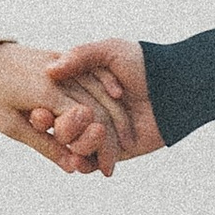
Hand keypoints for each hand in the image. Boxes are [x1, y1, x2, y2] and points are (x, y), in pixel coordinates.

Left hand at [0, 39, 122, 173]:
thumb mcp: (10, 125)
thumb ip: (44, 144)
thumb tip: (72, 167)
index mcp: (47, 92)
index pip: (87, 122)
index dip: (100, 148)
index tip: (105, 170)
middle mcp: (60, 75)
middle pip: (98, 107)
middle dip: (112, 138)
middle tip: (114, 165)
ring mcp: (63, 62)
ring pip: (100, 89)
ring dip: (116, 115)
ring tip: (125, 141)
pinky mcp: (62, 56)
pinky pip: (92, 70)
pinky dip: (108, 86)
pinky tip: (120, 100)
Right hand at [42, 37, 161, 171]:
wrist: (177, 88)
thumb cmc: (145, 65)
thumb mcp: (110, 51)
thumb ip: (80, 56)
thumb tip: (50, 70)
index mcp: (81, 90)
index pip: (51, 104)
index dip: (41, 111)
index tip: (37, 112)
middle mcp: (87, 112)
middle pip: (59, 127)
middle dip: (55, 127)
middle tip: (51, 125)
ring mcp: (100, 133)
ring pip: (74, 146)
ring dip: (75, 141)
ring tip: (92, 131)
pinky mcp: (114, 151)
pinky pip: (93, 162)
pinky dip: (86, 162)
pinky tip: (83, 160)